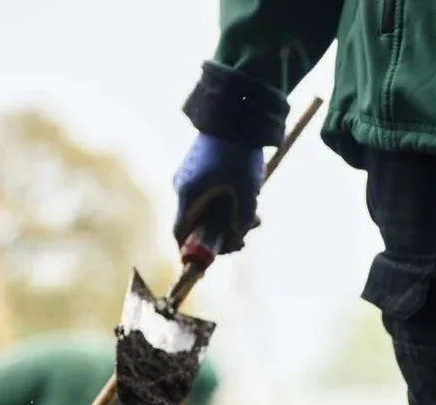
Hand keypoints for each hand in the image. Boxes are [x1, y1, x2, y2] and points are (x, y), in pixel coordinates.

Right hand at [173, 133, 265, 258]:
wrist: (235, 113)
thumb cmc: (239, 155)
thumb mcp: (247, 194)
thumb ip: (241, 222)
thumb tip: (235, 237)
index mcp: (188, 196)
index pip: (179, 235)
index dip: (192, 252)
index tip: (211, 259)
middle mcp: (183, 189)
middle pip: (196, 227)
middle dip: (222, 237)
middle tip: (247, 237)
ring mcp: (189, 178)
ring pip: (207, 212)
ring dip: (230, 221)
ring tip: (257, 218)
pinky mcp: (199, 171)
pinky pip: (209, 197)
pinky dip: (226, 205)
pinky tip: (250, 201)